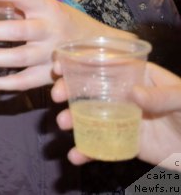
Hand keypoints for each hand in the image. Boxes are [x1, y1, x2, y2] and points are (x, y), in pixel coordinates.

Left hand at [0, 0, 132, 91]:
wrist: (108, 51)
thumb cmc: (67, 23)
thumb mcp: (47, 6)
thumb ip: (17, 4)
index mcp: (50, 8)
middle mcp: (51, 31)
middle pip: (15, 31)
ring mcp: (52, 56)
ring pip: (16, 59)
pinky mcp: (50, 78)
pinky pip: (22, 83)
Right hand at [52, 61, 180, 169]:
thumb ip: (162, 96)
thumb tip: (134, 93)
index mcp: (137, 77)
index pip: (105, 64)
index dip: (79, 62)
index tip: (58, 66)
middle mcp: (124, 95)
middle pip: (90, 88)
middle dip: (67, 90)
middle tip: (56, 96)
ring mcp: (122, 118)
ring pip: (90, 115)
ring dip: (71, 118)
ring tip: (63, 124)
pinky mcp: (123, 141)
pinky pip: (100, 144)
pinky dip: (85, 150)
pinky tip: (76, 155)